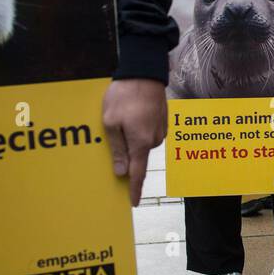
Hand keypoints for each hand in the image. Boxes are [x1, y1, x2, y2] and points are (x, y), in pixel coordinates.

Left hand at [101, 79, 166, 206]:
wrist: (145, 71)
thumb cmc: (124, 96)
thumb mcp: (111, 123)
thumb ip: (117, 150)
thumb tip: (121, 172)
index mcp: (140, 143)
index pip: (137, 174)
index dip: (134, 190)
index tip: (133, 202)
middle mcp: (154, 140)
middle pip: (137, 155)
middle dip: (126, 150)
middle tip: (115, 129)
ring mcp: (160, 130)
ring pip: (142, 143)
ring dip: (132, 136)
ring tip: (123, 115)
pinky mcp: (162, 121)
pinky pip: (148, 132)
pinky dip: (138, 127)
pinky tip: (132, 112)